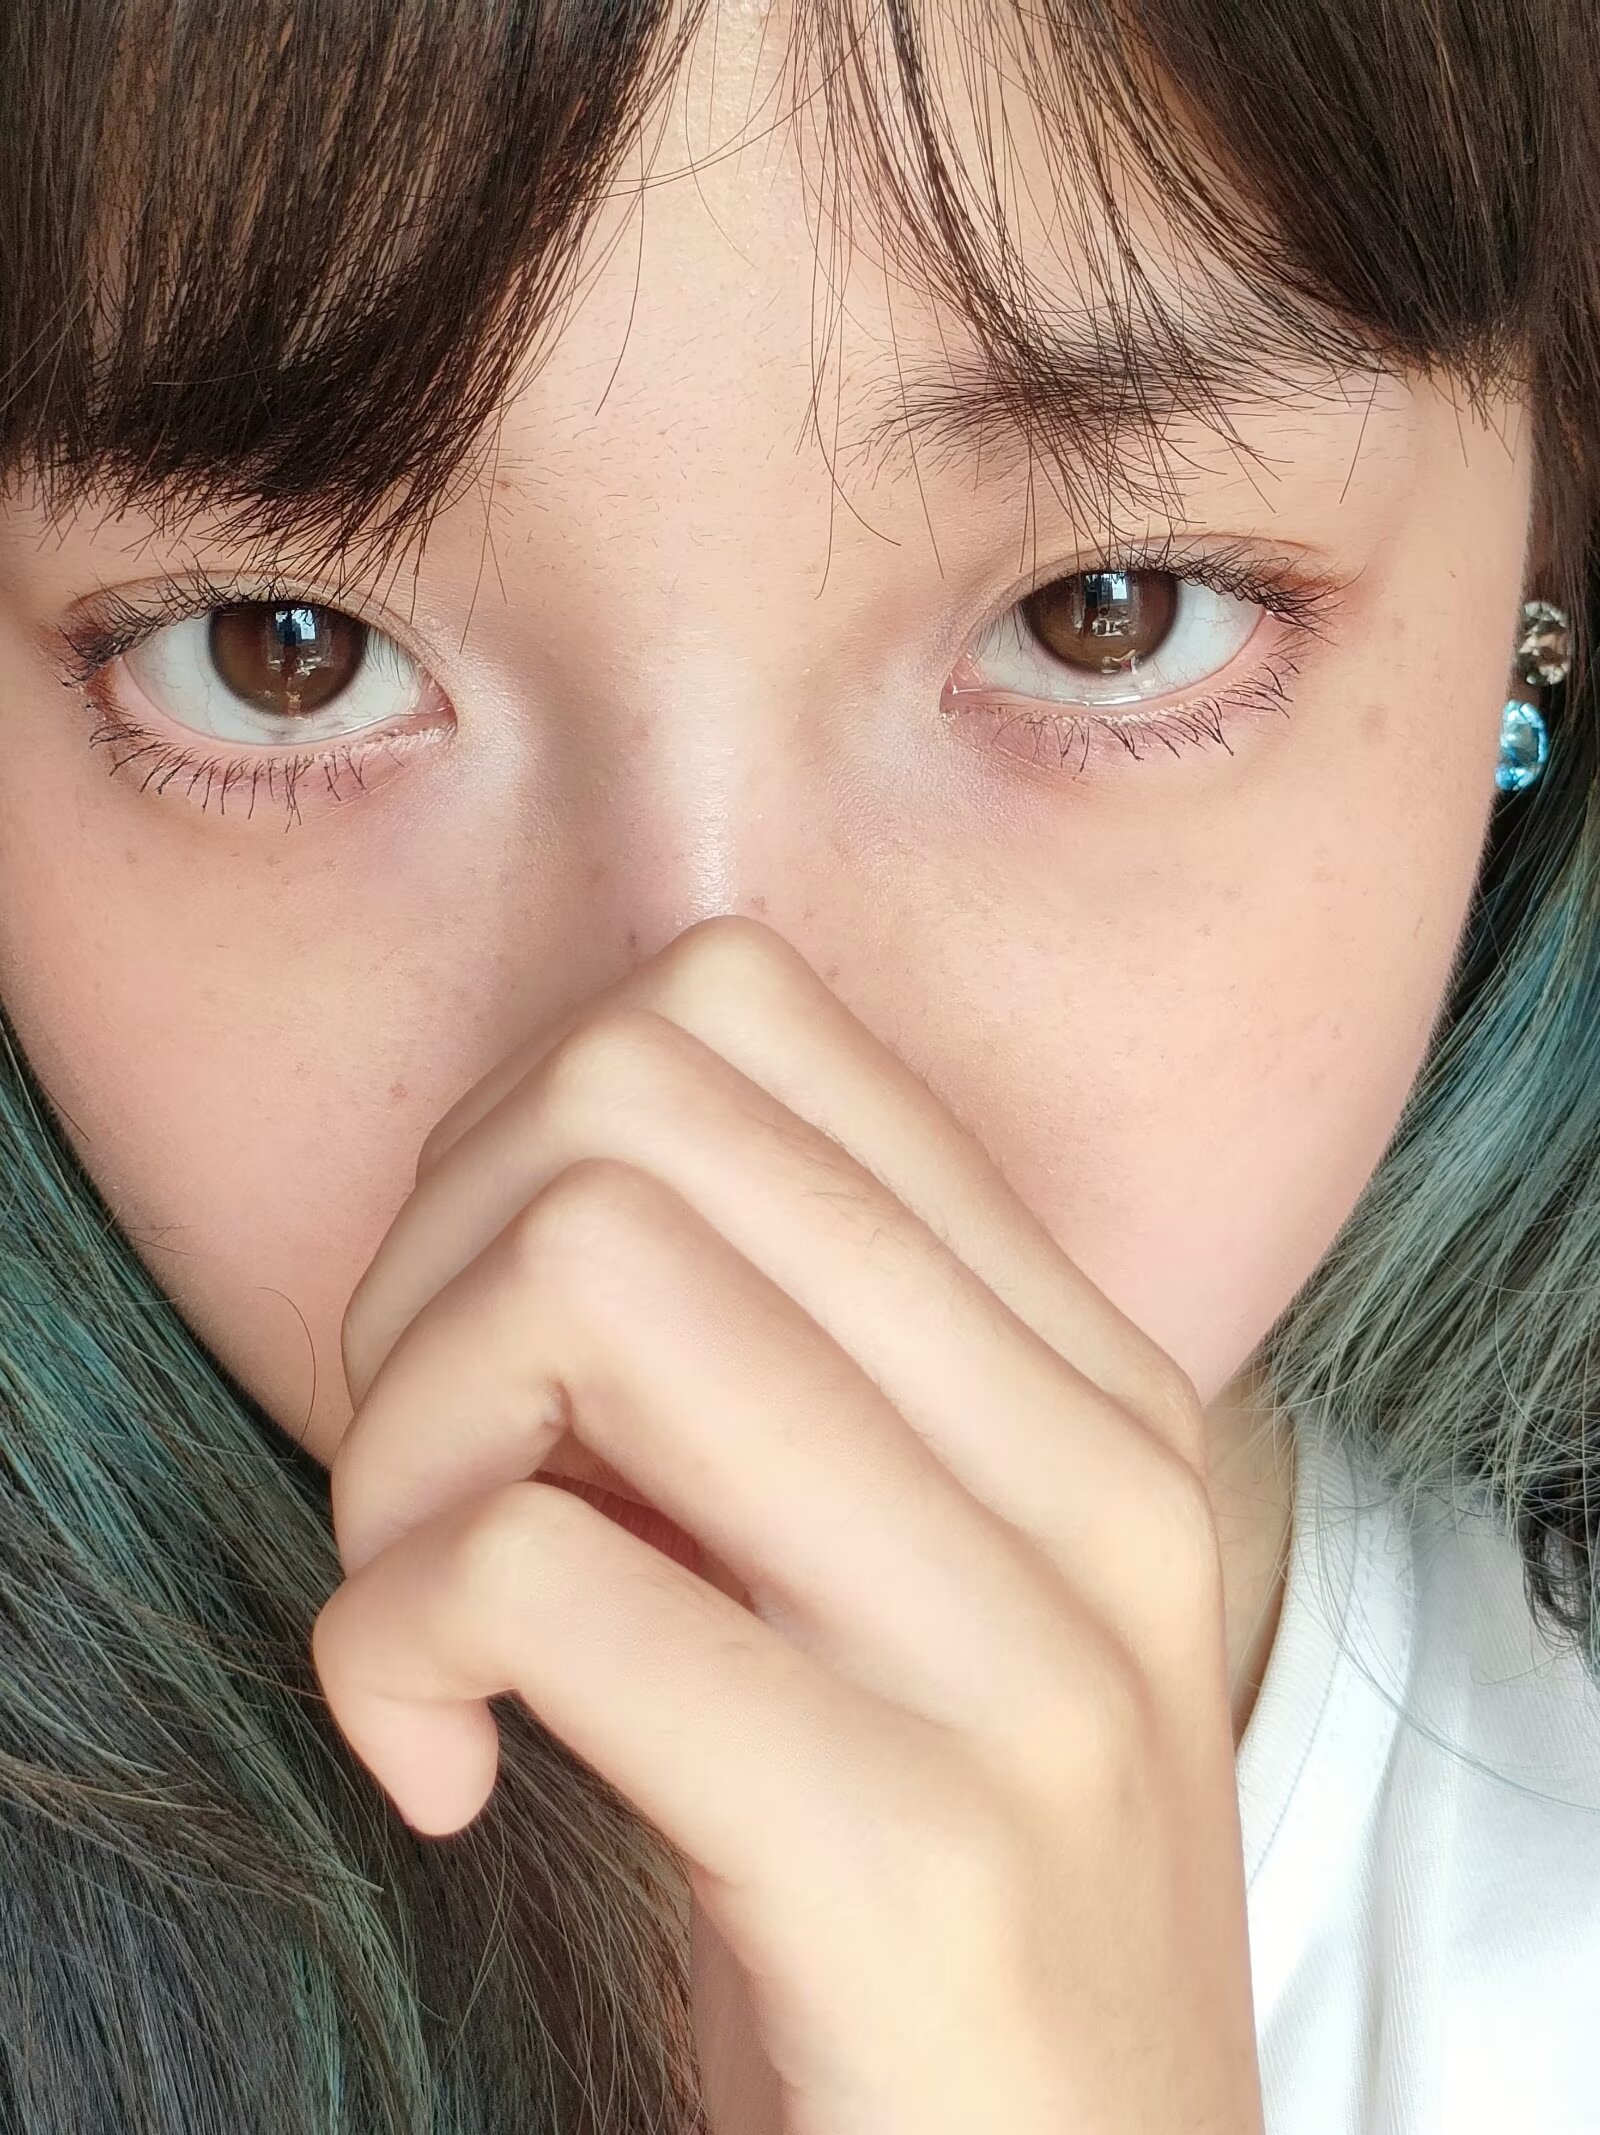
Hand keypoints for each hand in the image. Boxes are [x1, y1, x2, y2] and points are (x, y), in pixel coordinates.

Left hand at [313, 915, 1266, 2134]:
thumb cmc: (936, 1892)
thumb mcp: (909, 1586)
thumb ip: (790, 1380)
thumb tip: (533, 1205)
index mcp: (1089, 1376)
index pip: (754, 1014)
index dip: (526, 1133)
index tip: (505, 1343)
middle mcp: (1093, 1465)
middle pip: (635, 1105)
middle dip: (429, 1276)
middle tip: (435, 1484)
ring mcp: (1027, 1651)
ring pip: (588, 1276)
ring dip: (401, 1447)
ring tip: (430, 1618)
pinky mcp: (913, 1849)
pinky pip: (527, 1569)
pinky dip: (393, 1648)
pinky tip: (449, 1773)